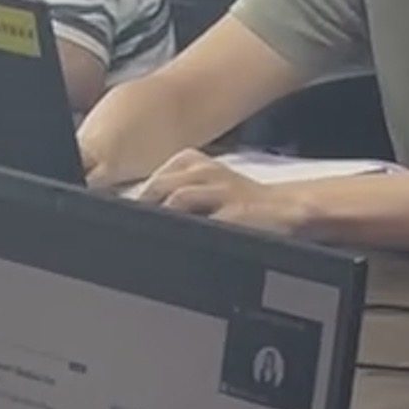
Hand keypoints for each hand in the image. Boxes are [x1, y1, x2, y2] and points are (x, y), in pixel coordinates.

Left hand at [131, 151, 304, 235]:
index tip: (123, 220)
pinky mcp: (236, 213)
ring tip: (150, 240)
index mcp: (190, 161)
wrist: (284, 208)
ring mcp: (221, 190)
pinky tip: (180, 246)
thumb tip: (135, 212)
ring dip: (160, 220)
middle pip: (158, 188)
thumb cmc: (239, 201)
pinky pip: (204, 224)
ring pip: (176, 200)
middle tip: (130, 233)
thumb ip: (171, 192)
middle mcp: (204, 170)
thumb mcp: (202, 183)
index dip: (133, 202)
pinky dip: (187, 235)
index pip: (151, 179)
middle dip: (141, 211)